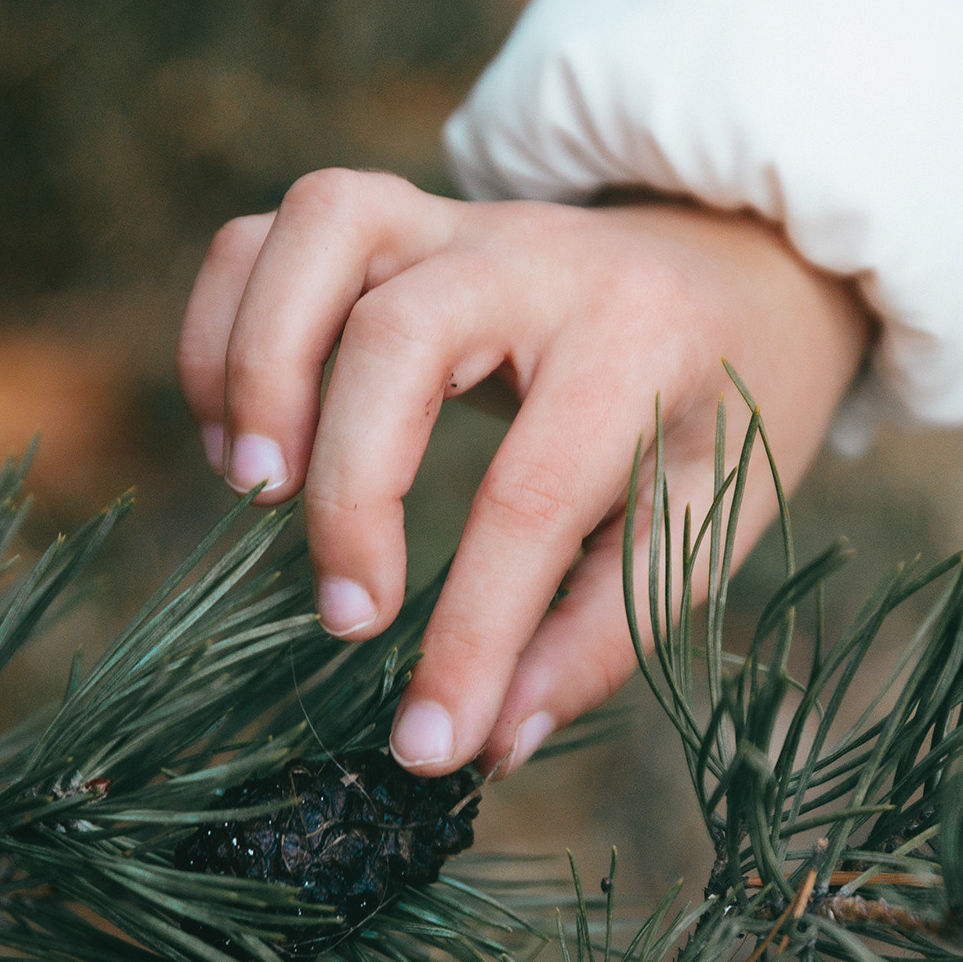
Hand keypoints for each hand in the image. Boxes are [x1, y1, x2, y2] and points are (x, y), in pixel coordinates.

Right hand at [176, 171, 871, 777]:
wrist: (742, 270)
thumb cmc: (724, 407)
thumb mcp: (710, 519)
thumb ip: (605, 628)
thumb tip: (493, 740)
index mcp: (644, 344)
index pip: (536, 492)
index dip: (472, 630)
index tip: (429, 741)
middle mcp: (543, 262)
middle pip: (399, 332)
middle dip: (348, 487)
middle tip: (348, 617)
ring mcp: (460, 224)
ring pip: (318, 230)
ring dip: (256, 367)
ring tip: (256, 493)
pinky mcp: (396, 221)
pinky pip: (266, 236)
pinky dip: (220, 331)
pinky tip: (243, 443)